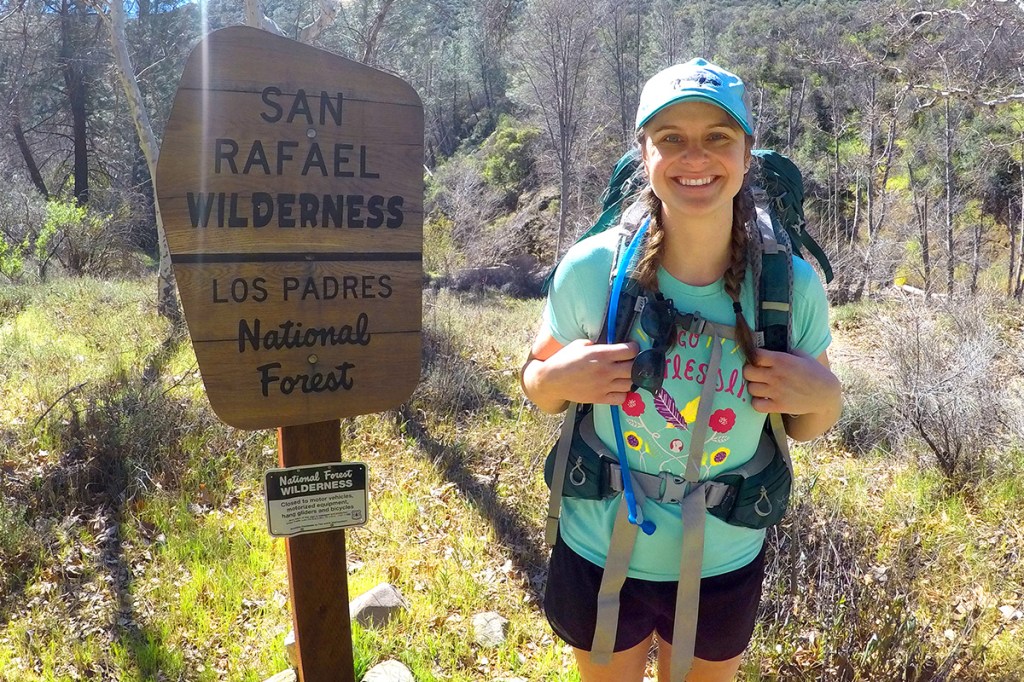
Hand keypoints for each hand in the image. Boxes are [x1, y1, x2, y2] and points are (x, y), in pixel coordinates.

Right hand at [523, 338, 638, 410]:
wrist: (551, 381)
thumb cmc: (564, 359)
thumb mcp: (580, 344)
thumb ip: (597, 345)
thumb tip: (610, 346)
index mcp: (601, 354)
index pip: (630, 351)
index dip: (633, 348)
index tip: (631, 348)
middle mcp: (606, 370)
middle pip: (634, 368)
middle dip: (635, 364)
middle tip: (629, 362)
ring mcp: (604, 386)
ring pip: (630, 384)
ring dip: (629, 379)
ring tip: (623, 375)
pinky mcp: (600, 398)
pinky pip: (621, 398)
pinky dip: (622, 393)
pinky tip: (617, 388)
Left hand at [742, 348, 840, 417]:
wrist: (826, 395)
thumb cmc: (815, 373)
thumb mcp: (803, 356)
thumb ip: (786, 352)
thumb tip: (771, 349)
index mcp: (781, 360)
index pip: (755, 355)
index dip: (752, 357)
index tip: (757, 360)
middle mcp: (776, 375)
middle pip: (748, 372)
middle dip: (750, 372)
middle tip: (756, 374)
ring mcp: (776, 392)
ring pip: (751, 388)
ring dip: (754, 387)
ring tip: (761, 387)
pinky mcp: (778, 406)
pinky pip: (756, 404)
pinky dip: (757, 402)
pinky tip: (764, 399)